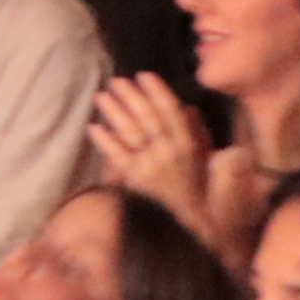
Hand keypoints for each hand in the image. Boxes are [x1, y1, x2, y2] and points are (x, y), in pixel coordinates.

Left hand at [90, 72, 214, 221]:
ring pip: (131, 133)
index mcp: (188, 144)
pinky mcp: (136, 180)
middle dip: (131, 96)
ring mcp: (152, 165)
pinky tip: (93, 128)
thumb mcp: (206, 159)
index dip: (157, 91)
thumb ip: (199, 133)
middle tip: (117, 80)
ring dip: (115, 112)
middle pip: (148, 117)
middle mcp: (170, 152)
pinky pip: (118, 156)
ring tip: (102, 96)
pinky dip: (105, 141)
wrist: (190, 224)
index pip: (172, 111)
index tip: (144, 75)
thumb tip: (189, 109)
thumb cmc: (197, 189)